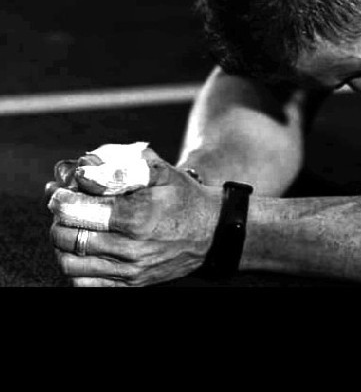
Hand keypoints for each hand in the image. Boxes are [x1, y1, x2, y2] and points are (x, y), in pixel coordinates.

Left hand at [45, 148, 221, 286]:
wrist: (212, 233)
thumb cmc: (184, 198)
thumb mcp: (163, 173)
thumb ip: (125, 166)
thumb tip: (88, 167)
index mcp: (138, 216)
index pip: (80, 211)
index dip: (61, 199)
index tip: (58, 191)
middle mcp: (131, 247)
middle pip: (70, 237)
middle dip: (58, 219)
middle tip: (61, 206)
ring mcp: (130, 270)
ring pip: (71, 263)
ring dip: (62, 244)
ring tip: (70, 227)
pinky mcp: (130, 284)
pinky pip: (84, 284)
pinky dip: (74, 267)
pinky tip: (82, 250)